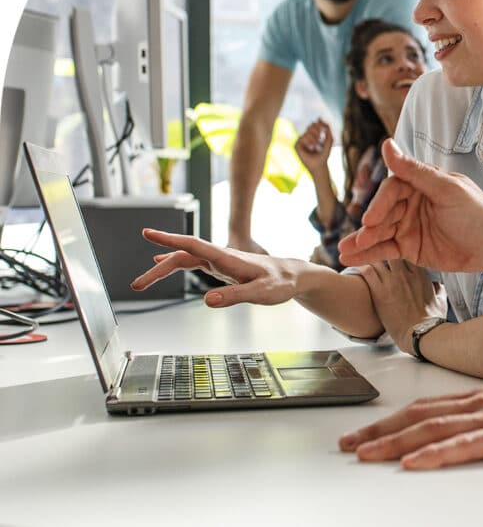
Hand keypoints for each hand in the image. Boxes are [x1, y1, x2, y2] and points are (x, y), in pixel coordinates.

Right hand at [132, 228, 306, 306]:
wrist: (292, 275)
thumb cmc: (280, 283)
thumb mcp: (260, 294)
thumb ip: (235, 296)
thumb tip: (208, 302)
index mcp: (226, 258)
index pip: (192, 245)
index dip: (169, 240)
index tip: (148, 233)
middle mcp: (219, 255)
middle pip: (182, 257)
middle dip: (157, 270)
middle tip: (136, 285)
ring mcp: (219, 260)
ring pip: (185, 260)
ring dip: (163, 269)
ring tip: (141, 283)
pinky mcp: (221, 266)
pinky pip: (192, 262)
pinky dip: (175, 264)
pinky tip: (163, 264)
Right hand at [295, 119, 332, 175]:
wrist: (319, 165)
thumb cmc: (324, 154)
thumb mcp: (329, 142)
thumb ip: (328, 131)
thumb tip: (323, 121)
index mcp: (313, 134)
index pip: (315, 124)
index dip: (319, 124)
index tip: (324, 128)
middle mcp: (306, 136)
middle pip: (310, 126)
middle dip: (317, 130)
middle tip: (320, 137)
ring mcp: (301, 140)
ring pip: (307, 132)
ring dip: (314, 138)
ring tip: (316, 145)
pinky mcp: (297, 145)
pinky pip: (302, 138)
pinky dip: (308, 142)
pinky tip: (311, 147)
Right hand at [338, 138, 482, 271]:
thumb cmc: (477, 211)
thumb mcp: (447, 189)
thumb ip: (415, 171)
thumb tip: (387, 143)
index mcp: (419, 183)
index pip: (392, 190)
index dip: (380, 204)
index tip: (371, 219)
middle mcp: (410, 203)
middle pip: (382, 212)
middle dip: (369, 226)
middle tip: (362, 237)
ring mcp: (408, 225)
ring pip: (379, 233)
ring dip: (362, 241)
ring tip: (345, 251)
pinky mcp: (409, 247)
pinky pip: (386, 250)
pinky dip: (369, 254)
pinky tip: (352, 258)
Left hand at [338, 380, 482, 468]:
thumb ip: (482, 414)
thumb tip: (456, 427)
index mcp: (475, 398)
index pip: (420, 409)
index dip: (388, 421)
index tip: (362, 432)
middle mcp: (475, 403)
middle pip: (416, 417)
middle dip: (378, 431)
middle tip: (348, 444)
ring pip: (432, 430)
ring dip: (395, 442)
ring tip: (366, 453)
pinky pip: (465, 445)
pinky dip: (436, 455)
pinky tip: (415, 462)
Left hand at [356, 260, 444, 353]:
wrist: (419, 334)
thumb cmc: (430, 321)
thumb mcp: (440, 302)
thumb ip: (437, 289)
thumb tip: (435, 286)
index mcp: (420, 274)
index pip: (407, 253)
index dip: (399, 253)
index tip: (394, 257)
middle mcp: (405, 273)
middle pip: (390, 251)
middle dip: (384, 251)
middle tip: (376, 254)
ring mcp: (391, 281)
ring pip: (377, 258)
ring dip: (371, 258)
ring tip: (364, 259)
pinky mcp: (379, 292)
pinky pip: (366, 271)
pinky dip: (361, 267)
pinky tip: (358, 267)